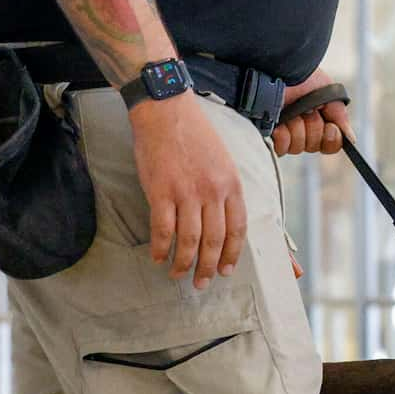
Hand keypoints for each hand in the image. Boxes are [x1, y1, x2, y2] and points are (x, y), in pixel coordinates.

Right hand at [128, 94, 246, 288]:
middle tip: (202, 283)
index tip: (226, 270)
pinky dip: (160, 247)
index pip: (238, 229)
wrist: (166, 110)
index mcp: (232, 184)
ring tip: (178, 275)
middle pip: (215, 240)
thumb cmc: (194, 133)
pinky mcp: (161, 191)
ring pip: (190, 240)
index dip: (232, 254)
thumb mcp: (223, 160)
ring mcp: (187, 192)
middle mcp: (213, 191)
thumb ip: (224, 188)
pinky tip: (157, 256)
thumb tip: (222, 217)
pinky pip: (163, 229)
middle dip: (209, 267)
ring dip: (184, 263)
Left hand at [273, 68, 351, 157]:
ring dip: (297, 129)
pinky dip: (283, 138)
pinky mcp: (270, 134)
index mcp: (318, 119)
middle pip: (314, 146)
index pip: (330, 144)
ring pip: (298, 148)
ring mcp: (286, 131)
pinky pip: (282, 149)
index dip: (331, 139)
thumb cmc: (302, 77)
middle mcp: (302, 127)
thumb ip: (340, 116)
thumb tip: (350, 139)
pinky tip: (280, 125)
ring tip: (291, 113)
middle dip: (312, 128)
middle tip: (307, 111)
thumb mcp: (329, 93)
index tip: (330, 127)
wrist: (279, 72)